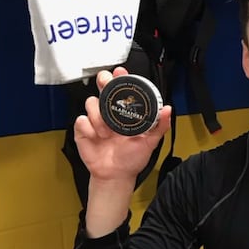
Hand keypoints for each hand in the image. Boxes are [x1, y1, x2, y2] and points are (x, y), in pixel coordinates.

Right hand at [73, 66, 171, 182]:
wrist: (116, 175)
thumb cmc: (132, 158)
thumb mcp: (150, 142)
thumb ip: (160, 126)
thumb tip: (168, 110)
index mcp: (125, 112)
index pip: (122, 89)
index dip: (120, 78)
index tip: (121, 72)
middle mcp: (109, 112)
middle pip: (103, 86)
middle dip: (104, 81)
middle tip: (107, 83)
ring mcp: (95, 119)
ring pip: (91, 102)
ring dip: (99, 116)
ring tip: (107, 133)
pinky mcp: (83, 129)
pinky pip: (81, 120)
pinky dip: (89, 128)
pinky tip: (97, 138)